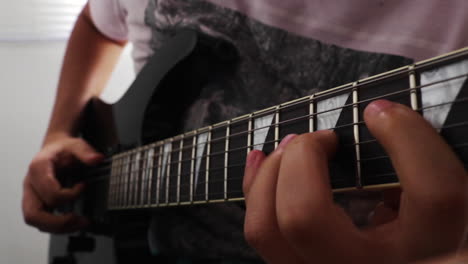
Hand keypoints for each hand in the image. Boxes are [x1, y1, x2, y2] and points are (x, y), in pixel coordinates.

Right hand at [22, 134, 102, 232]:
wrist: (55, 148)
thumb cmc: (63, 149)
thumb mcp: (76, 144)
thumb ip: (86, 152)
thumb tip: (97, 159)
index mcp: (38, 169)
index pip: (51, 193)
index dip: (70, 195)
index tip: (84, 186)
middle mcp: (30, 184)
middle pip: (33, 214)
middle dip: (58, 222)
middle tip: (81, 221)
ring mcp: (32, 195)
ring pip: (36, 221)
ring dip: (58, 227)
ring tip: (81, 224)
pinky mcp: (37, 202)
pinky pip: (41, 220)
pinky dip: (57, 225)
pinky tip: (74, 222)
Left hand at [242, 100, 467, 262]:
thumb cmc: (421, 236)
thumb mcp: (437, 208)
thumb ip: (421, 172)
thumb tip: (379, 117)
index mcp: (431, 252)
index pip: (433, 198)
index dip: (408, 140)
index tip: (379, 113)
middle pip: (306, 216)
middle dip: (302, 158)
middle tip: (324, 136)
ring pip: (266, 228)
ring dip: (272, 170)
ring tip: (292, 144)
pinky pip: (260, 230)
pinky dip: (256, 185)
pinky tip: (261, 159)